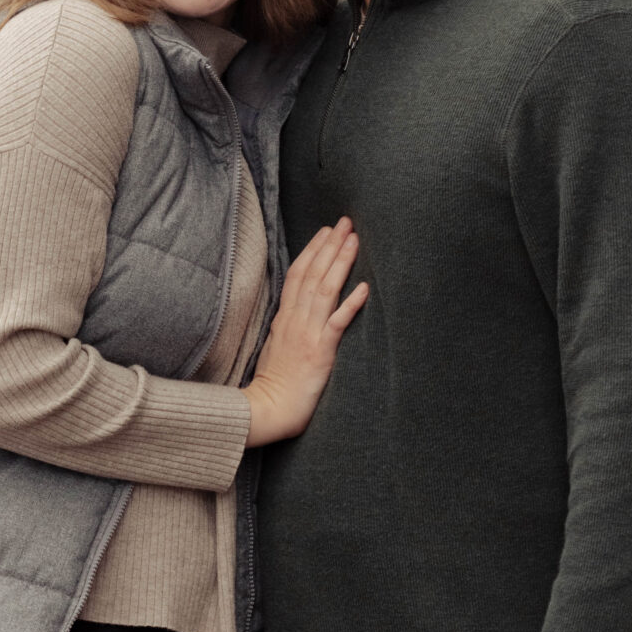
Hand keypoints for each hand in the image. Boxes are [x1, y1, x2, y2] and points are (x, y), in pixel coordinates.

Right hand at [244, 218, 369, 445]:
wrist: (267, 409)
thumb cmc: (272, 383)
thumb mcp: (273, 346)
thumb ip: (285, 325)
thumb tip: (293, 311)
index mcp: (284, 317)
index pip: (297, 274)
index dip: (313, 250)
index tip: (325, 231)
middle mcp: (295, 320)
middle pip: (313, 274)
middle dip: (330, 245)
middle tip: (345, 222)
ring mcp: (307, 334)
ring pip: (324, 290)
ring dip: (340, 263)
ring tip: (354, 240)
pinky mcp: (320, 352)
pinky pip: (337, 323)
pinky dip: (350, 304)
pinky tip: (364, 287)